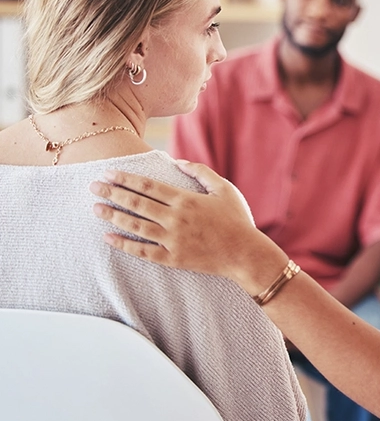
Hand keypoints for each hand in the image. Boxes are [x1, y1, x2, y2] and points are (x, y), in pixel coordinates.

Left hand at [89, 162, 284, 294]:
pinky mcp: (173, 258)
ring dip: (113, 216)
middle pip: (137, 204)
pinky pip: (143, 251)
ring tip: (95, 209)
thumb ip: (200, 172)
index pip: (148, 186)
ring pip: (136, 226)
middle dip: (112, 194)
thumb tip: (177, 162)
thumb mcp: (224, 188)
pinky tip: (108, 238)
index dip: (126, 179)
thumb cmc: (237, 219)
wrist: (245, 254)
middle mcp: (175, 219)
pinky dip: (124, 245)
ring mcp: (173, 240)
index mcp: (186, 200)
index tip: (108, 173)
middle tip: (93, 187)